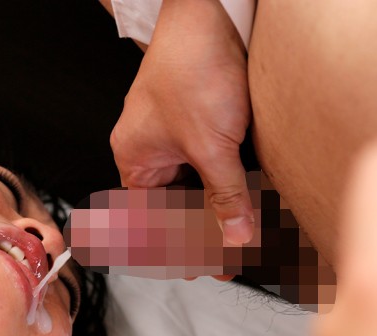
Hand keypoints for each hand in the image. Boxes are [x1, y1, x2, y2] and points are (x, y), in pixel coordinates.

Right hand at [111, 0, 253, 245]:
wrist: (212, 17)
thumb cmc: (191, 69)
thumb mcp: (212, 146)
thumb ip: (224, 197)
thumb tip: (232, 238)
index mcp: (134, 158)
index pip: (147, 218)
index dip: (169, 248)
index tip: (195, 269)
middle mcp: (150, 149)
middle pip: (169, 205)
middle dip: (195, 232)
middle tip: (224, 256)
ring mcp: (175, 135)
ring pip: (191, 186)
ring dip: (212, 209)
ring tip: (236, 232)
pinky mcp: (200, 123)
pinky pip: (206, 165)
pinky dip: (223, 184)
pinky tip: (241, 199)